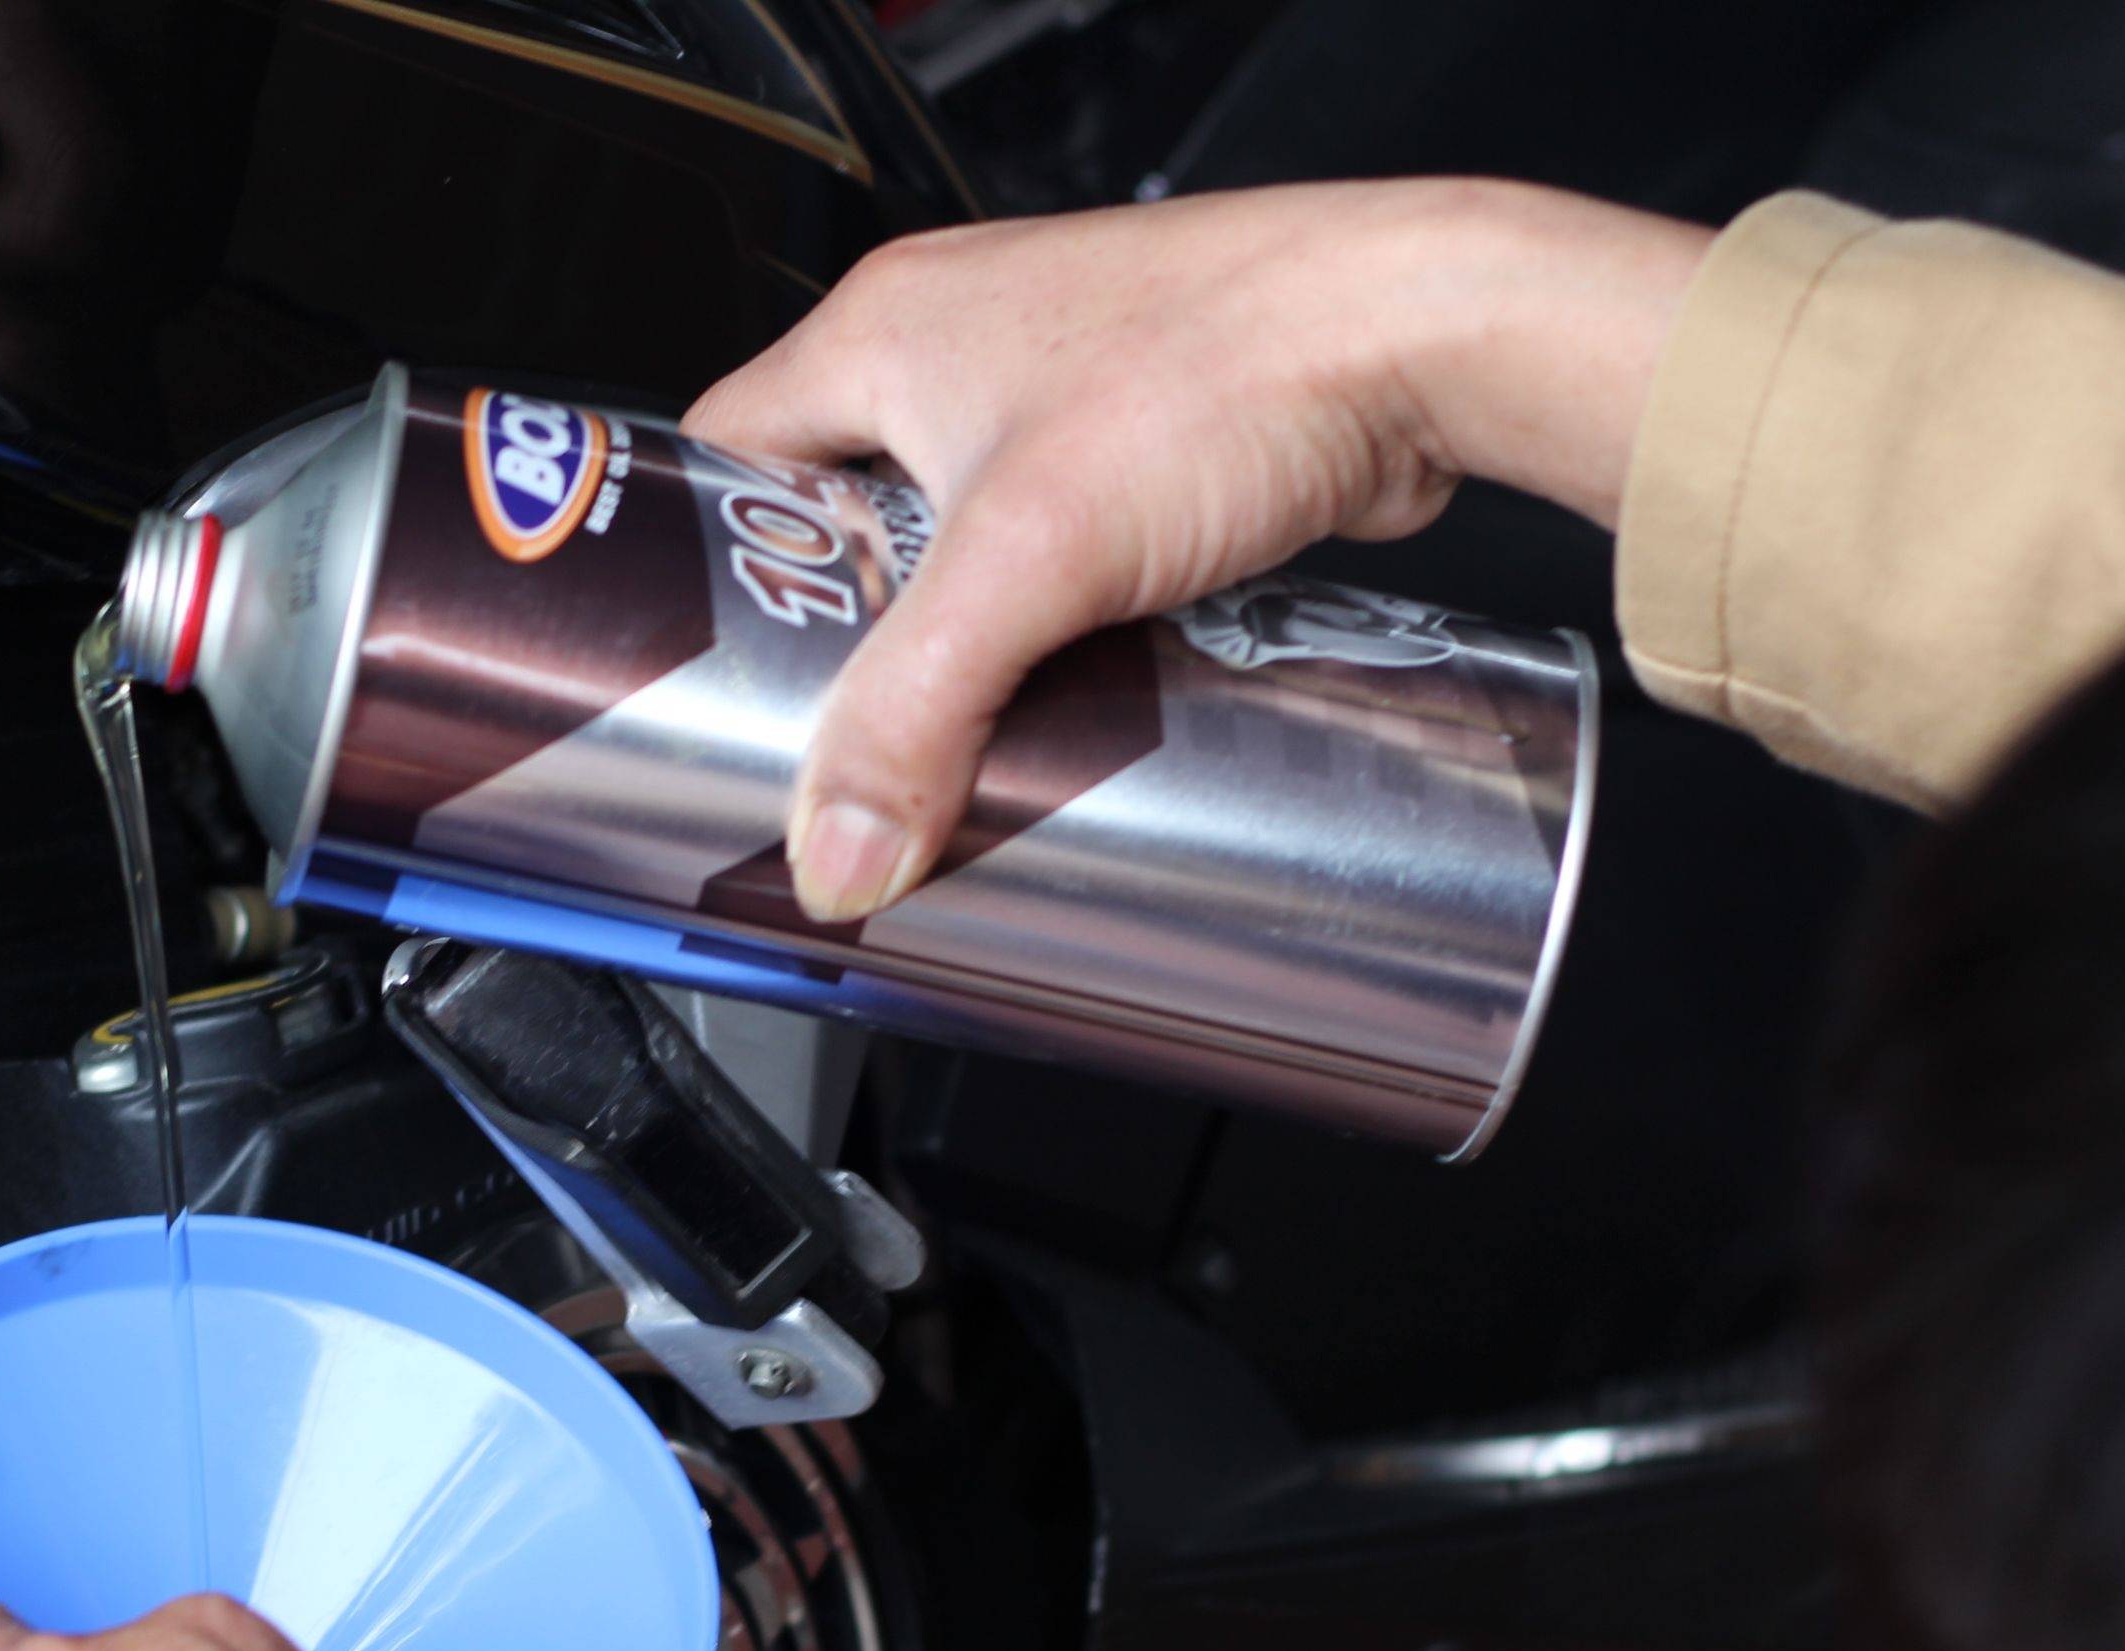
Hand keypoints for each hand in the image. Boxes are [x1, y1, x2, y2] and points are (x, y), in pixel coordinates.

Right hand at [683, 177, 1709, 918]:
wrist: (1426, 333)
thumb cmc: (1239, 357)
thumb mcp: (1030, 558)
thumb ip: (914, 715)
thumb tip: (841, 849)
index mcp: (884, 326)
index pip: (723, 449)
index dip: (699, 559)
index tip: (701, 664)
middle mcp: (962, 343)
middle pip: (839, 516)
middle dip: (837, 631)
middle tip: (831, 730)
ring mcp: (1061, 390)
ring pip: (956, 542)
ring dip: (953, 637)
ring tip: (945, 731)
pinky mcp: (1152, 443)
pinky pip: (1058, 554)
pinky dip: (1051, 625)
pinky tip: (1065, 691)